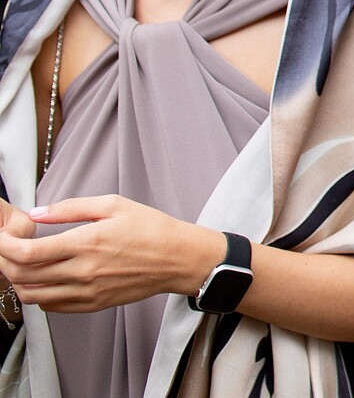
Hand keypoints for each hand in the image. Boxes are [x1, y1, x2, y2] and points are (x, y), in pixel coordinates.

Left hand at [0, 197, 223, 312]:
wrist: (179, 259)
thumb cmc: (151, 229)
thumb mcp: (114, 205)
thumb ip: (71, 208)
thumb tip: (38, 212)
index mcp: (87, 242)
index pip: (28, 253)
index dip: (6, 246)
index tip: (2, 238)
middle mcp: (83, 271)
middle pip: (24, 275)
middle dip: (5, 262)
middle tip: (6, 249)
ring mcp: (86, 292)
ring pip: (32, 295)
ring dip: (17, 281)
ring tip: (20, 265)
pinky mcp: (92, 304)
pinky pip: (50, 306)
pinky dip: (37, 294)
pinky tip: (42, 279)